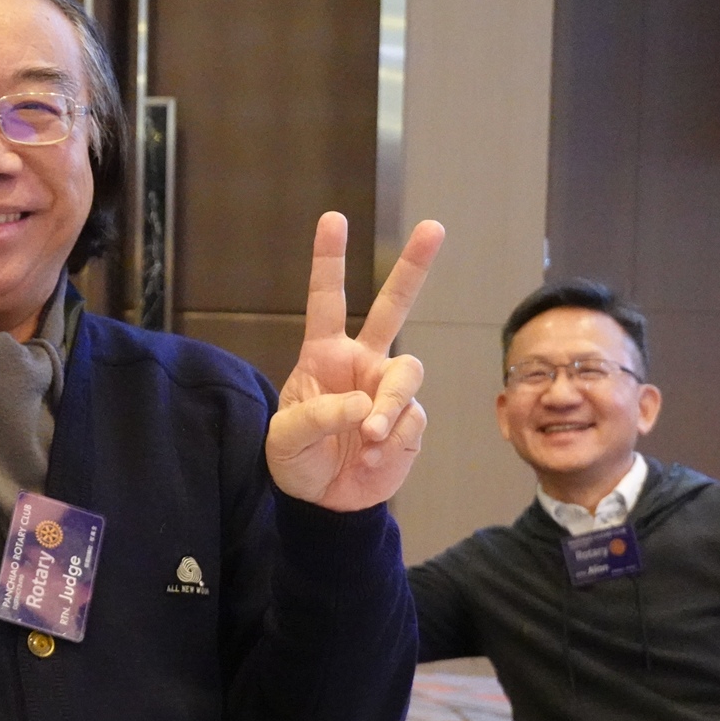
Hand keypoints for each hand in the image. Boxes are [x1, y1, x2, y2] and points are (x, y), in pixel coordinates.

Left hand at [267, 212, 444, 510]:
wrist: (324, 502)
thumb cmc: (296, 460)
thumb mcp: (286, 439)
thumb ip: (318, 417)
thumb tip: (364, 406)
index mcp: (324, 355)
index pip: (326, 300)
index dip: (329, 260)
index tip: (334, 218)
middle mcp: (362, 364)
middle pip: (393, 307)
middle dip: (414, 268)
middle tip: (434, 227)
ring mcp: (389, 391)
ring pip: (408, 375)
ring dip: (390, 403)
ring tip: (370, 436)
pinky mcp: (410, 422)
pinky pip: (410, 421)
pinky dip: (392, 442)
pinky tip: (372, 458)